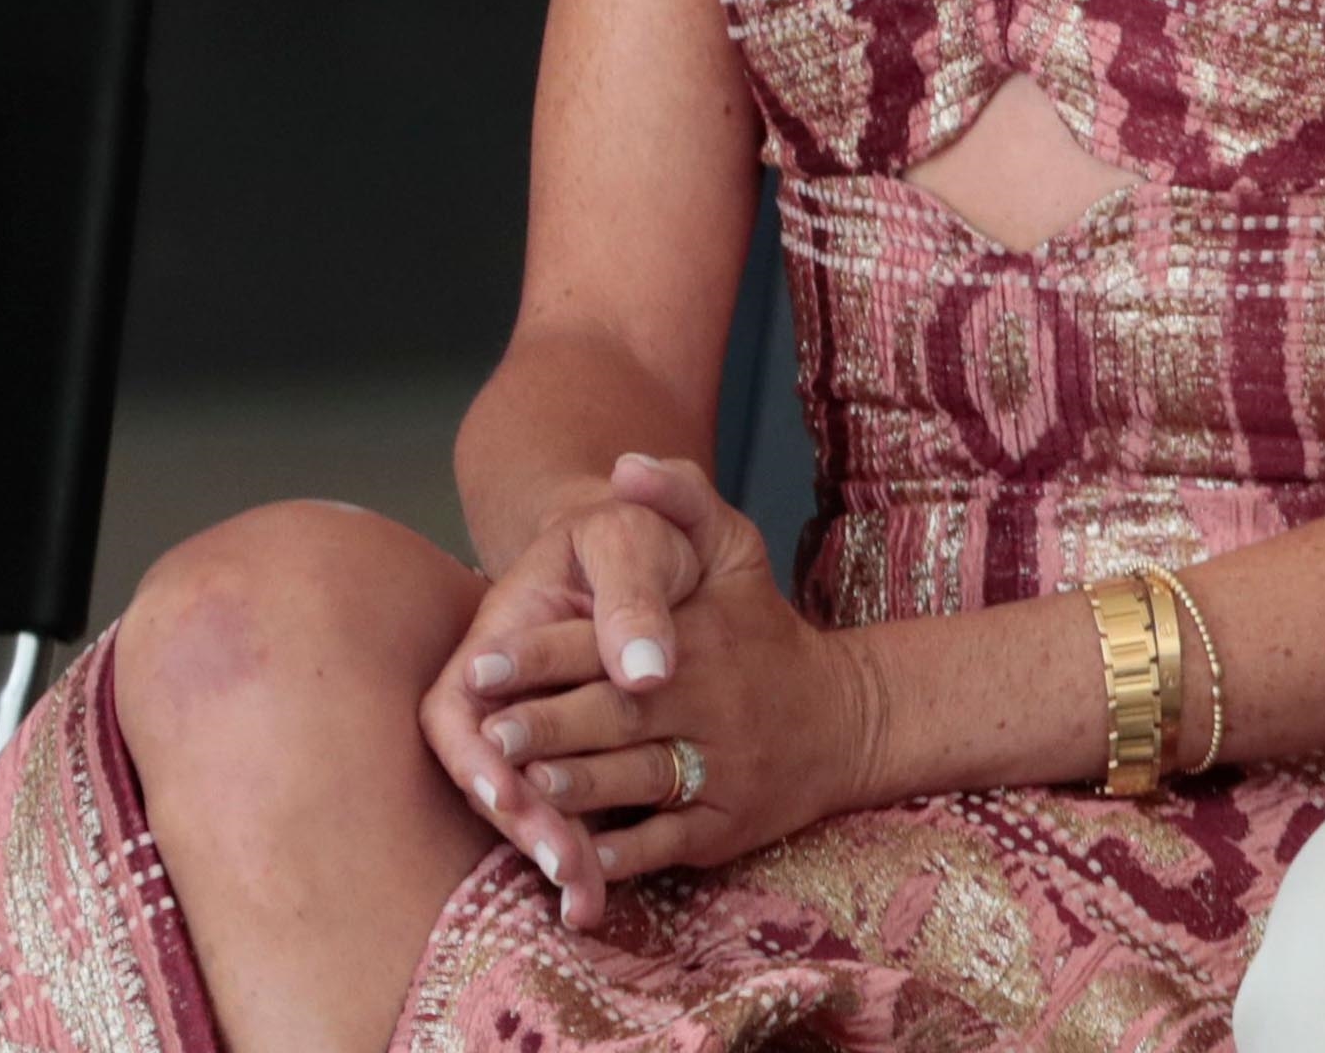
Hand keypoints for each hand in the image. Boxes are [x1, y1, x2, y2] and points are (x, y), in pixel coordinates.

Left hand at [422, 455, 870, 925]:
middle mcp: (709, 703)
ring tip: (521, 790)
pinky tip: (575, 861)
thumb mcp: (736, 550)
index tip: (480, 663)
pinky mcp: (722, 825)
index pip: (610, 644)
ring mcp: (717, 768)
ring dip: (578, 790)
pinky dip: (620, 855)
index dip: (542, 656)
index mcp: (700, 636)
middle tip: (489, 735)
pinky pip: (665, 844)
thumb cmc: (763, 629)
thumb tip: (624, 464)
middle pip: (617, 717)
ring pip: (637, 782)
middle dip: (550, 727)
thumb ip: (682, 498)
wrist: (844, 715)